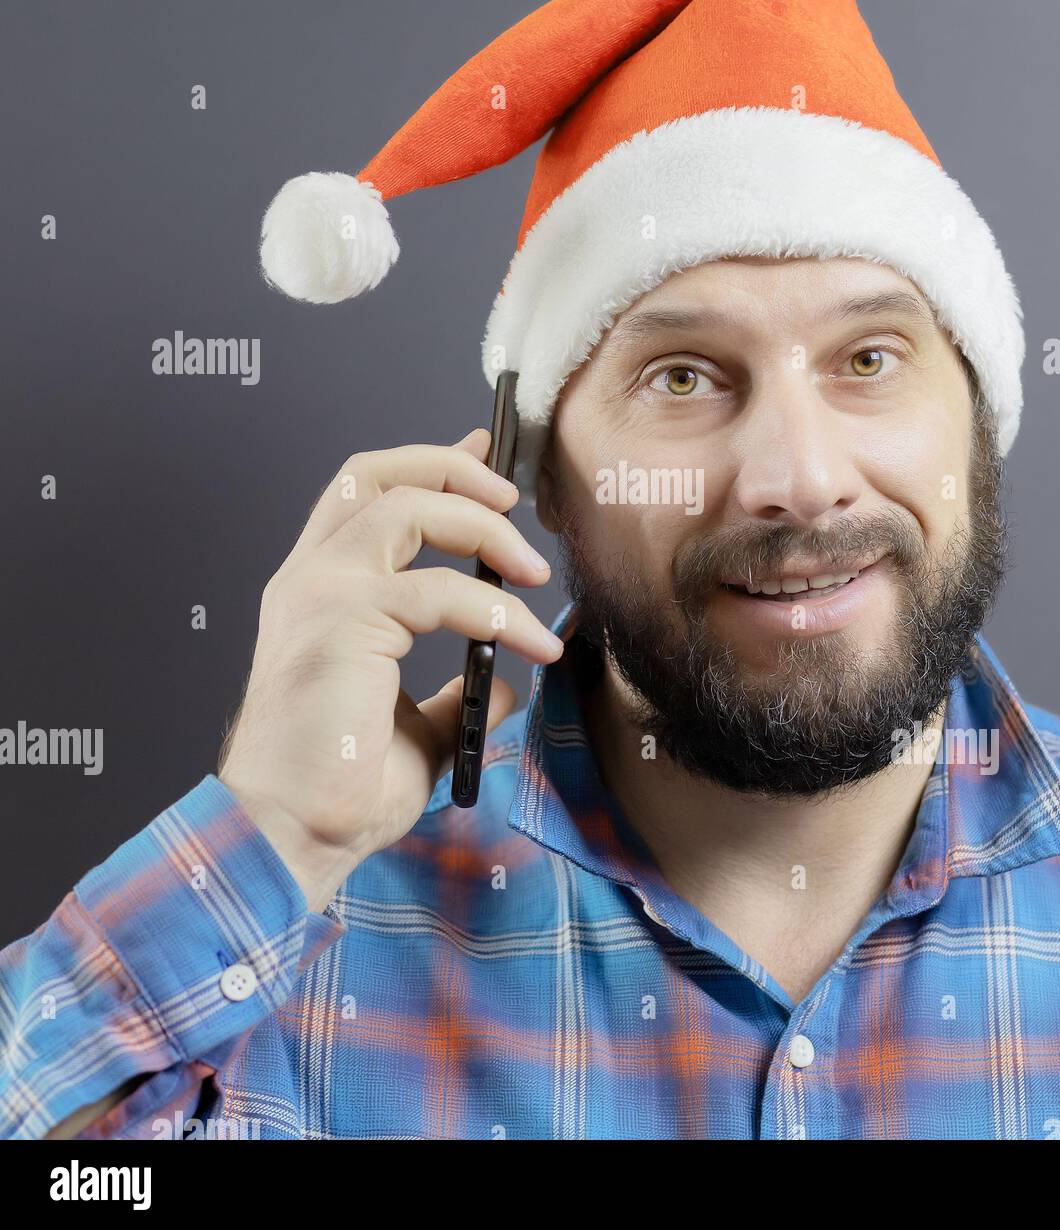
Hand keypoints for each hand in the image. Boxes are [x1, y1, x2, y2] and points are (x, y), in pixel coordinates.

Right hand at [218, 430, 560, 909]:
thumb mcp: (416, 726)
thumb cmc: (340, 789)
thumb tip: (505, 676)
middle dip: (456, 471)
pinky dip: (498, 611)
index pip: (369, 494)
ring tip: (534, 576)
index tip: (487, 454)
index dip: (430, 464)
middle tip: (514, 502)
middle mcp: (311, 578)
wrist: (293, 836)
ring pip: (411, 509)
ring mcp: (321, 592)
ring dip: (486, 531)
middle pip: (380, 475)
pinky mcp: (342, 620)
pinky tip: (531, 642)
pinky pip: (441, 589)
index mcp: (319, 591)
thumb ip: (453, 689)